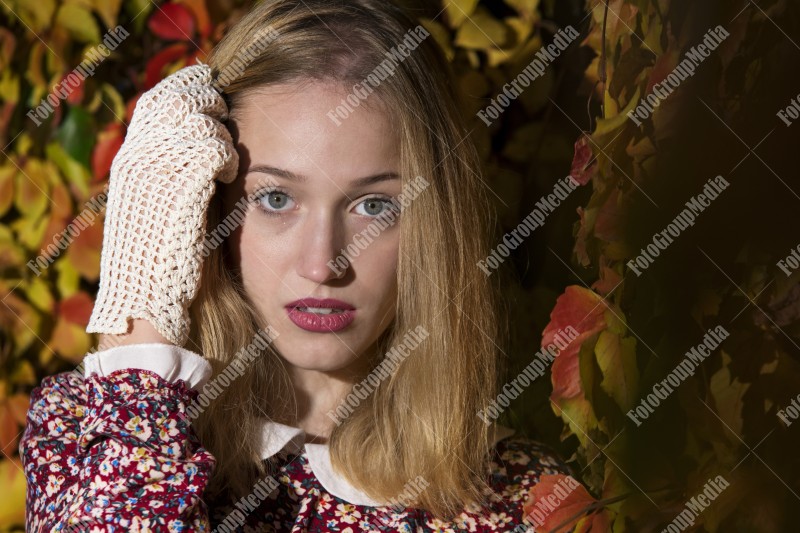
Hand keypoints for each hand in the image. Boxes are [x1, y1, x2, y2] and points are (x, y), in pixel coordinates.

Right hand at [87, 64, 238, 346]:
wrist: (150, 301)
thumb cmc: (164, 263)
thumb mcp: (163, 207)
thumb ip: (177, 174)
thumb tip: (205, 145)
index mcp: (131, 162)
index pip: (158, 103)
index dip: (187, 92)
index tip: (211, 95)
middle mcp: (139, 159)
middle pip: (177, 100)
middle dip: (207, 101)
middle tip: (226, 113)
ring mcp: (159, 171)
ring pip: (199, 120)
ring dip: (220, 130)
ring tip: (227, 154)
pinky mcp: (184, 188)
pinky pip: (214, 149)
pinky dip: (226, 156)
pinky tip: (230, 173)